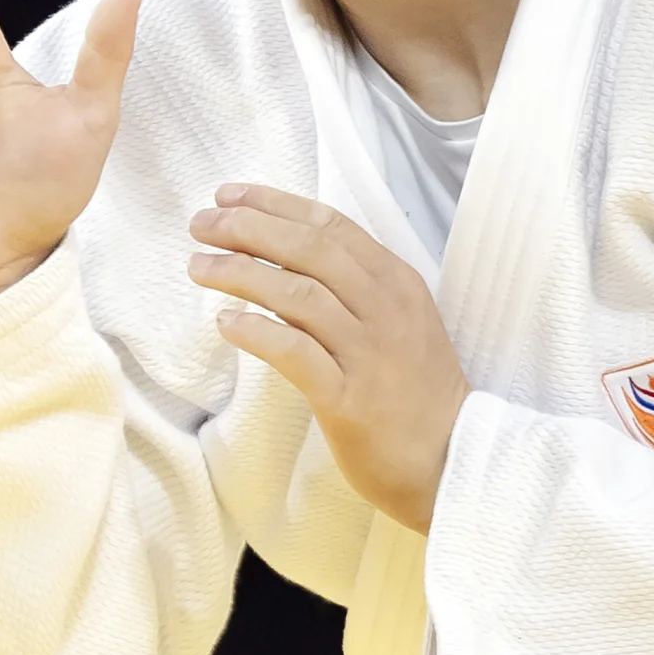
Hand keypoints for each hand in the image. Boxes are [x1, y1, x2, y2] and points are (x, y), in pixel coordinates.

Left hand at [188, 184, 468, 529]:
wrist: (454, 459)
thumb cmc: (415, 391)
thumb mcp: (397, 322)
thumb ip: (353, 286)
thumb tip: (284, 255)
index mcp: (396, 281)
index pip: (330, 225)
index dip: (275, 205)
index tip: (228, 195)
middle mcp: (385, 308)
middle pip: (309, 249)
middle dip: (248, 228)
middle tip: (201, 224)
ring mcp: (369, 352)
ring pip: (298, 294)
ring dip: (240, 273)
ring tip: (199, 266)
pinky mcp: (350, 398)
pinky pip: (296, 353)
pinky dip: (258, 332)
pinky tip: (225, 322)